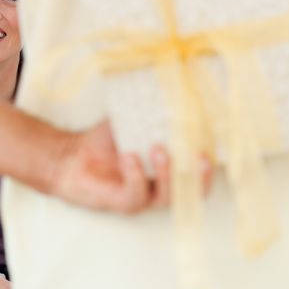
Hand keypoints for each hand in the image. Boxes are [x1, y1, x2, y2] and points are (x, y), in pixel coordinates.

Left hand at [49, 121, 212, 212]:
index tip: (214, 144)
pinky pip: (136, 193)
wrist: (74, 154)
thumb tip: (173, 85)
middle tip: (200, 156)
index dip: (211, 164)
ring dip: (166, 173)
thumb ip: (155, 112)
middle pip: (193, 193)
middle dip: (200, 177)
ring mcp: (145, 198)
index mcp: (172, 170)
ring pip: (167, 197)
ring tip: (158, 148)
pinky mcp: (124, 203)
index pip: (200, 173)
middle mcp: (163, 188)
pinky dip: (135, 174)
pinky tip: (129, 156)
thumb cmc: (108, 140)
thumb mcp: (135, 121)